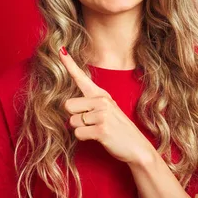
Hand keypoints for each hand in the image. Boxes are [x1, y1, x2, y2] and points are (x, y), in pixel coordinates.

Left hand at [59, 48, 155, 165]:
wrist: (137, 147)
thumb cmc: (118, 130)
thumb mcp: (107, 111)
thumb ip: (90, 104)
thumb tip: (68, 105)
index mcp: (101, 95)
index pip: (81, 77)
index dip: (69, 64)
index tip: (60, 49)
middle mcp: (102, 101)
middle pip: (68, 105)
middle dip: (75, 117)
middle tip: (91, 123)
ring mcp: (102, 114)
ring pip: (72, 121)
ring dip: (81, 129)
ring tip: (97, 131)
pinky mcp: (101, 129)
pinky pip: (78, 133)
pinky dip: (85, 138)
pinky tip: (99, 138)